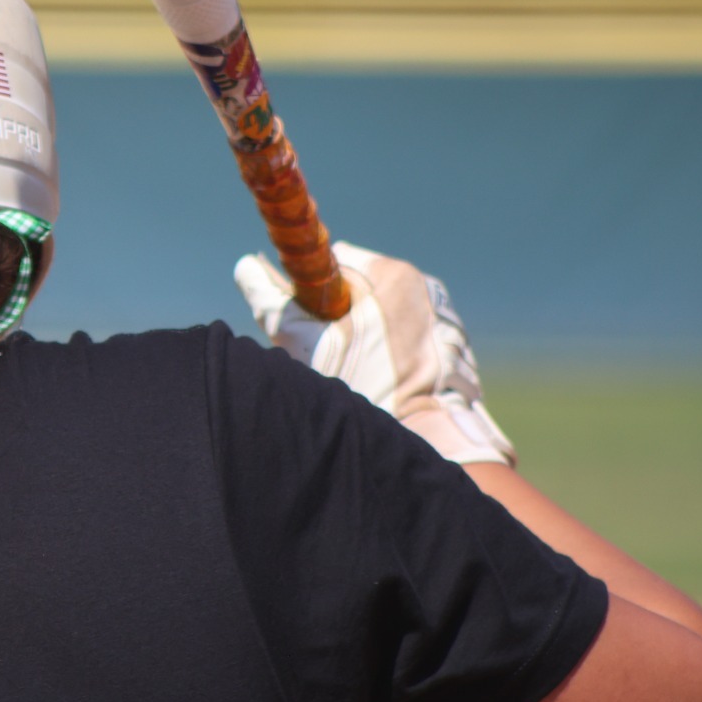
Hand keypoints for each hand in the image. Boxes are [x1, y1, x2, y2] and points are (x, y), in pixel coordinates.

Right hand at [234, 241, 515, 465]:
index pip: (337, 262)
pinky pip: (411, 341)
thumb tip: (246, 267)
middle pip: (364, 290)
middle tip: (331, 355)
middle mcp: (426, 290)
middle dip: (341, 317)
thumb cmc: (364, 387)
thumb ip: (274, 301)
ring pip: (387, 318)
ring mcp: (445, 320)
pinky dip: (394, 357)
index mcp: (394, 275)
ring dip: (369, 337)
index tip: (310, 324)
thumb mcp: (307, 342)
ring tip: (362, 376)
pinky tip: (387, 385)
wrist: (426, 439)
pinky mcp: (455, 352)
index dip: (314, 292)